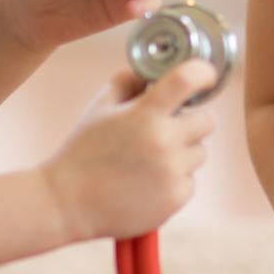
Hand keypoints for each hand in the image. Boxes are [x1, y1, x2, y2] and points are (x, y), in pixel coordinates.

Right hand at [41, 60, 215, 242]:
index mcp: (145, 115)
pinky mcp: (175, 198)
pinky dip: (175, 179)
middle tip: (168, 126)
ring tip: (148, 159)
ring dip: (183, 152)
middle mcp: (164, 142)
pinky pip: (190, 180)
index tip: (205, 76)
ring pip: (200, 152)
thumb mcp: (99, 108)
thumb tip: (154, 70)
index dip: (202, 73)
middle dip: (191, 120)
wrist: (66, 203)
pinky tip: (147, 182)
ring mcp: (172, 173)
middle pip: (207, 120)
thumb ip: (128, 80)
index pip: (188, 80)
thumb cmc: (82, 152)